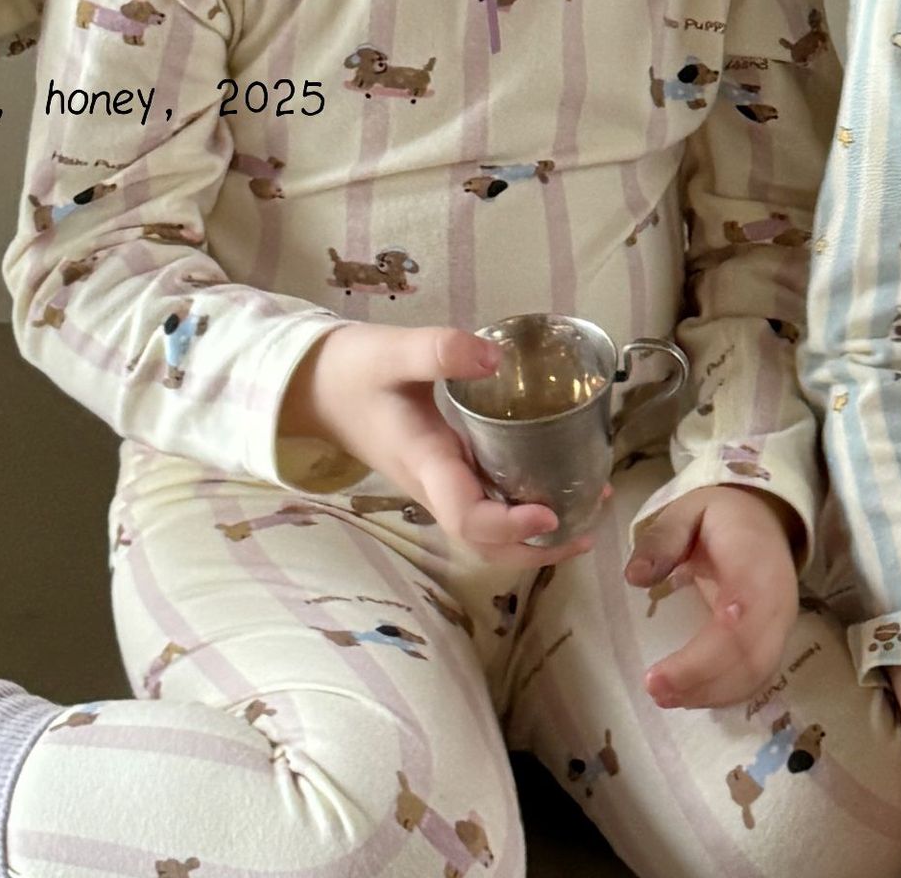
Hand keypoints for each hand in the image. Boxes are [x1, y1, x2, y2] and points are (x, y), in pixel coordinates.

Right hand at [280, 322, 598, 568]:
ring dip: (532, 536)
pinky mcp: (441, 471)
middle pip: (484, 542)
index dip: (510, 525)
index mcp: (424, 462)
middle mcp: (433, 484)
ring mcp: (436, 483)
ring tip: (585, 517)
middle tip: (587, 529)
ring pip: (484, 531)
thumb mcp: (394, 352)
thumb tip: (497, 360)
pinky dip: (518, 508)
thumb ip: (440, 352)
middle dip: (535, 548)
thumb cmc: (352, 369)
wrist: (314, 387)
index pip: (466, 516)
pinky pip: (482, 504)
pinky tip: (551, 486)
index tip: (550, 513)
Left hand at [624, 484, 800, 710]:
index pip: (741, 613)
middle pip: (749, 654)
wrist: (766, 517)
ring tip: (663, 696)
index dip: (709, 651)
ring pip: (755, 672)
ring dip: (710, 692)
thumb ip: (661, 539)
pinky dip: (725, 693)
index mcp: (755, 562)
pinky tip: (689, 696)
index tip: (663, 671)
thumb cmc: (722, 516)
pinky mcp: (777, 640)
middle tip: (653, 688)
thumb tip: (634, 577)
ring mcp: (782, 623)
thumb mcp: (687, 511)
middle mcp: (777, 599)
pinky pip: (758, 676)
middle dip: (701, 679)